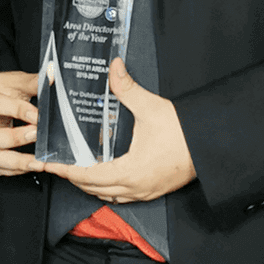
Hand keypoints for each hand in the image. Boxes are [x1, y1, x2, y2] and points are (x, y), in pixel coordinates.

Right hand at [0, 71, 42, 175]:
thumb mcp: (10, 82)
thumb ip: (30, 82)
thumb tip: (51, 77)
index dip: (18, 110)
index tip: (38, 115)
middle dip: (15, 138)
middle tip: (36, 135)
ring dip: (17, 162)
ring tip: (38, 161)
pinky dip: (15, 170)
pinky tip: (30, 166)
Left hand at [41, 59, 195, 201]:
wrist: (214, 145)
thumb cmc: (185, 132)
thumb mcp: (151, 108)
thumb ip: (127, 88)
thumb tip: (113, 67)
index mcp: (130, 171)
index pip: (87, 176)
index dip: (66, 170)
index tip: (49, 164)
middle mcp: (135, 187)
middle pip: (93, 189)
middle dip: (73, 178)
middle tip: (57, 165)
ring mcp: (146, 191)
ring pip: (108, 195)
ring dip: (90, 185)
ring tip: (76, 168)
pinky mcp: (155, 189)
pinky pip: (123, 196)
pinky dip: (108, 188)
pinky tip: (105, 174)